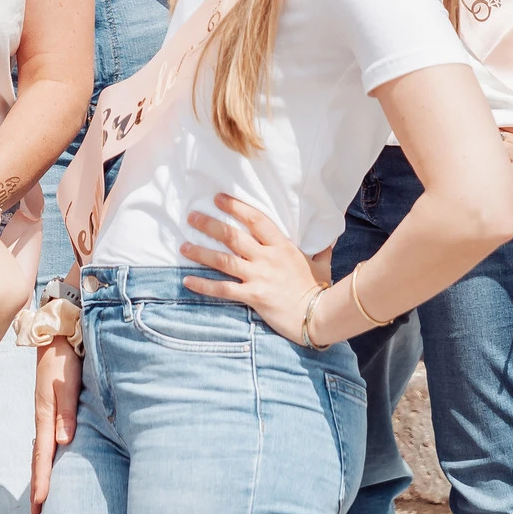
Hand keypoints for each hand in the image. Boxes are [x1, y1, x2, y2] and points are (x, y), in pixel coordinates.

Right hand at [30, 338, 79, 513]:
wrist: (56, 333)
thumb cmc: (64, 359)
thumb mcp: (68, 384)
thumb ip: (67, 412)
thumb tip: (64, 441)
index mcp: (45, 414)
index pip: (43, 455)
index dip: (42, 480)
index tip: (40, 503)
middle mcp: (43, 416)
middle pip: (38, 456)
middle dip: (38, 483)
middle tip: (37, 510)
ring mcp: (45, 411)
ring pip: (41, 448)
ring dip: (40, 471)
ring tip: (41, 492)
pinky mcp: (50, 405)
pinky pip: (45, 437)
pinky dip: (44, 455)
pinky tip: (48, 457)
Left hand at [178, 195, 325, 343]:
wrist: (320, 316)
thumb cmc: (320, 289)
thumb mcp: (321, 263)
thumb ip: (320, 248)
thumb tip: (329, 236)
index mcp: (282, 246)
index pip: (256, 219)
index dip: (236, 207)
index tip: (218, 198)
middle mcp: (267, 258)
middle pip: (233, 236)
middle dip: (210, 225)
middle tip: (192, 217)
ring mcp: (259, 276)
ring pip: (223, 260)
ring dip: (200, 252)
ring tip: (183, 246)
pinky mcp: (253, 296)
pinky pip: (223, 289)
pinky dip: (204, 285)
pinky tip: (187, 281)